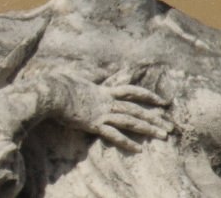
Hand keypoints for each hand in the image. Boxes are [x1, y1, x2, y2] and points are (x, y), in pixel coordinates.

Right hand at [31, 71, 171, 151]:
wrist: (49, 92)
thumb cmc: (59, 83)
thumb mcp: (77, 75)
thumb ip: (91, 75)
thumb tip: (101, 71)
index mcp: (103, 90)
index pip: (131, 91)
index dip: (148, 96)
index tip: (163, 102)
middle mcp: (106, 102)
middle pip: (136, 109)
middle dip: (154, 118)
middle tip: (170, 127)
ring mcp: (101, 113)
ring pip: (130, 121)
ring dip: (148, 129)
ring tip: (163, 136)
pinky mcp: (94, 124)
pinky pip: (113, 134)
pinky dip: (126, 142)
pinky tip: (138, 149)